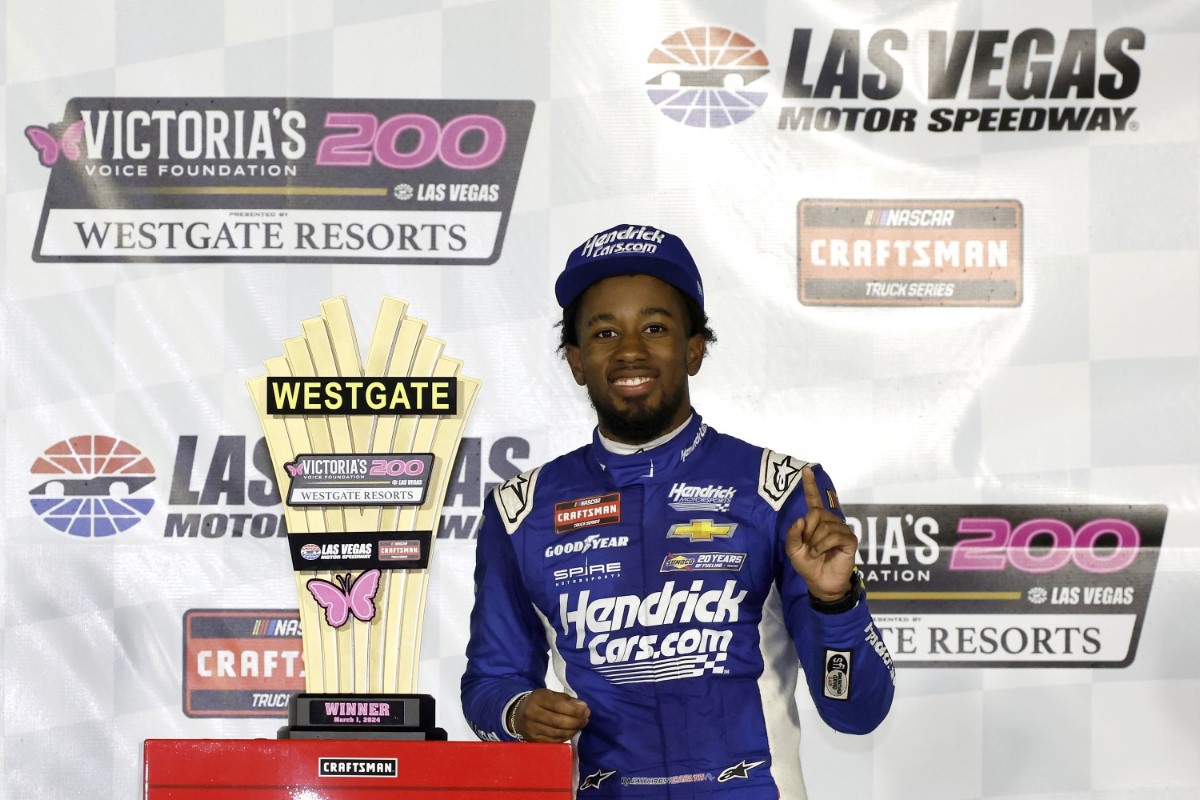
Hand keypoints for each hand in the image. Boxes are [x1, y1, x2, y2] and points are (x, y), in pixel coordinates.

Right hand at [515, 688, 589, 742]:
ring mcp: (531, 728)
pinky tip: (571, 732)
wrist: (519, 714)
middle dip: (576, 721)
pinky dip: (566, 737)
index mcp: (537, 698)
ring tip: (580, 725)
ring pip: (557, 733)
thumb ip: (568, 700)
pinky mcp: (533, 740)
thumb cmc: (540, 702)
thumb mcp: (551, 695)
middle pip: (558, 721)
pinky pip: (553, 741)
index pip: (558, 705)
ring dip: (572, 730)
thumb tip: (583, 707)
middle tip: (586, 719)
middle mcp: (532, 713)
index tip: (586, 710)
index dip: (574, 710)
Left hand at [785, 466, 857, 601]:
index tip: (806, 469)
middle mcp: (830, 521)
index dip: (810, 485)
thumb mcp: (793, 550)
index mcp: (816, 521)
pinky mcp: (849, 539)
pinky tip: (821, 553)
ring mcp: (841, 529)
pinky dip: (823, 545)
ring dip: (815, 541)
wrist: (820, 583)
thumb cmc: (808, 565)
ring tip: (816, 553)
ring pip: (824, 525)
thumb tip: (801, 519)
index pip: (813, 500)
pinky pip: (834, 535)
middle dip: (808, 531)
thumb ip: (793, 534)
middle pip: (816, 513)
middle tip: (808, 546)